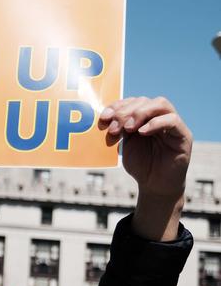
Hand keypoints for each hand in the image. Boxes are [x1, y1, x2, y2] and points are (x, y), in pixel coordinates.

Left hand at [99, 97, 192, 240]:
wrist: (154, 185)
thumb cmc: (140, 164)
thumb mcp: (125, 144)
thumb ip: (119, 129)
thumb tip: (104, 118)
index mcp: (143, 117)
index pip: (131, 101)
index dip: (117, 106)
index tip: (104, 118)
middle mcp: (158, 116)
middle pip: (144, 101)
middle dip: (126, 112)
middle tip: (114, 128)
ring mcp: (172, 124)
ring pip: (160, 104)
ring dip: (140, 113)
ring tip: (128, 129)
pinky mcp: (183, 135)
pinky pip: (173, 120)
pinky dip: (155, 123)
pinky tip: (142, 132)